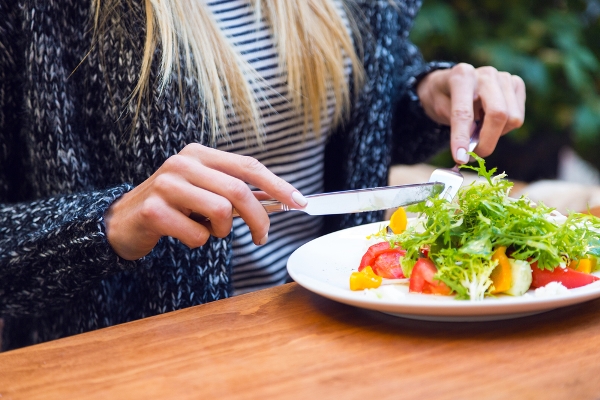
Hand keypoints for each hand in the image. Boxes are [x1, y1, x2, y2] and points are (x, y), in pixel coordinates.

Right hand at [104, 144, 307, 259]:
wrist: (123, 221)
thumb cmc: (173, 206)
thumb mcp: (202, 190)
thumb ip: (233, 190)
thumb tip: (278, 200)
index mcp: (199, 154)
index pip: (248, 166)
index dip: (278, 185)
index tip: (300, 202)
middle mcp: (183, 163)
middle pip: (239, 191)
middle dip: (258, 219)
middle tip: (261, 237)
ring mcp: (166, 184)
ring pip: (221, 212)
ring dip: (221, 231)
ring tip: (207, 230)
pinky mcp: (154, 210)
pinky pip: (198, 235)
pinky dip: (198, 242)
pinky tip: (184, 235)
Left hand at [416, 63, 525, 163]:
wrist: (452, 82)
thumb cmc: (443, 96)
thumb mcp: (437, 108)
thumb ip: (454, 124)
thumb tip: (470, 148)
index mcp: (462, 76)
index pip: (464, 112)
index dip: (461, 137)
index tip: (460, 158)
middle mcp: (486, 74)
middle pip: (498, 114)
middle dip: (487, 142)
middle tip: (473, 155)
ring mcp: (504, 77)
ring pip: (512, 119)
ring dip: (495, 134)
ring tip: (479, 128)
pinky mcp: (517, 84)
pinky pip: (518, 118)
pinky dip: (504, 127)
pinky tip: (489, 120)